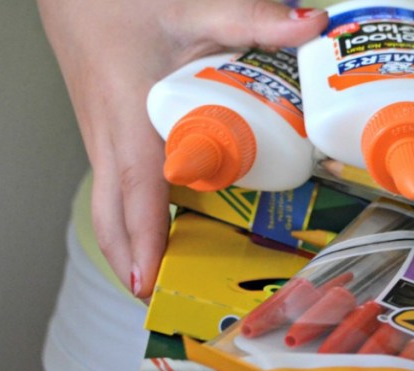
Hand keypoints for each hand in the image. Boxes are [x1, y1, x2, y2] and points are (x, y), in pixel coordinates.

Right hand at [38, 0, 327, 297]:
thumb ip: (256, 19)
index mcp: (130, 120)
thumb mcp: (197, 9)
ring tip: (164, 275)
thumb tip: (312, 26)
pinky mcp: (105, 128)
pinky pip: (115, 184)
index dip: (145, 242)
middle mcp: (109, 137)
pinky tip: (163, 218)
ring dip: (132, 243)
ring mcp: (101, 135)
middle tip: (162, 299)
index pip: (138, 196)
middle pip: (112, 218)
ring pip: (110, 204)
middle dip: (133, 262)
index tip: (151, 284)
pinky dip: (132, 214)